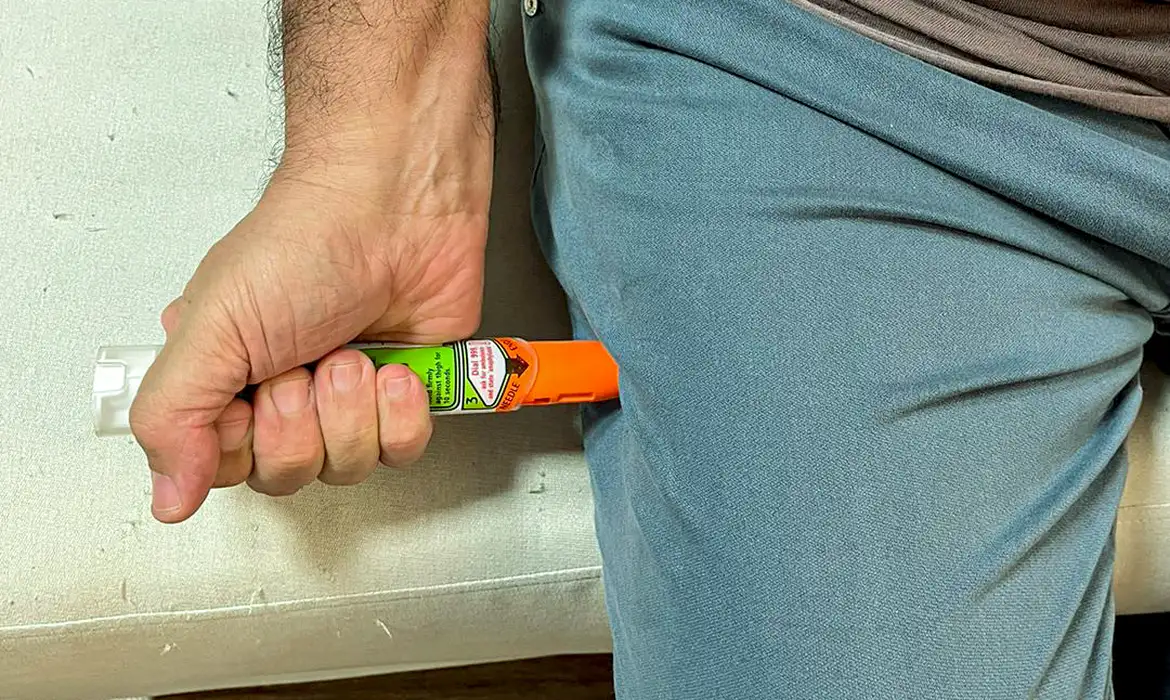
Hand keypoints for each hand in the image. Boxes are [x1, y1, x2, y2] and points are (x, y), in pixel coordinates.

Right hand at [131, 152, 490, 521]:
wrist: (395, 205)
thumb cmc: (304, 245)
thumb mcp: (211, 327)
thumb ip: (173, 417)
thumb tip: (167, 500)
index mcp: (226, 377)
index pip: (222, 467)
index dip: (242, 445)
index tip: (251, 394)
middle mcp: (285, 393)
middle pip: (286, 475)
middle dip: (299, 423)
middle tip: (303, 365)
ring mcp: (348, 397)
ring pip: (346, 468)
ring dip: (351, 411)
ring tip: (351, 353)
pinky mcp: (406, 394)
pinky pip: (403, 451)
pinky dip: (401, 416)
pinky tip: (396, 372)